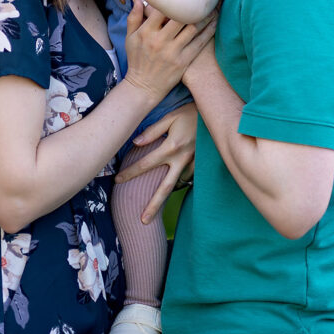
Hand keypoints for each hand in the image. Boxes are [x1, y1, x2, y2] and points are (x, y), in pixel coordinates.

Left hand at [116, 102, 197, 222]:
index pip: (145, 164)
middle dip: (153, 206)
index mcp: (171, 148)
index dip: (130, 173)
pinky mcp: (201, 164)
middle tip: (143, 221)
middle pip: (165, 188)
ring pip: (178, 185)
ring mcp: (193, 164)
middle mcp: (182, 159)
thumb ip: (153, 131)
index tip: (117, 181)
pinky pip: (188, 178)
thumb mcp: (171, 117)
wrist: (216, 113)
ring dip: (167, 197)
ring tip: (155, 209)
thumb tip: (135, 143)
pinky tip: (172, 187)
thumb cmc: (191, 112)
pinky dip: (180, 184)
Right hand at [123, 2, 215, 102]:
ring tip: (212, 6)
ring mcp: (172, 52)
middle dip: (192, 5)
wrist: (143, 87)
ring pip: (193, 28)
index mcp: (146, 32)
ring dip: (204, 16)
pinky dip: (208, 31)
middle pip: (180, 17)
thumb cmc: (136, 60)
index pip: (161, 10)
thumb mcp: (130, 38)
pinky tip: (214, 22)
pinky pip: (199, 43)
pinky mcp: (183, 61)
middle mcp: (160, 41)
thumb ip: (134, 17)